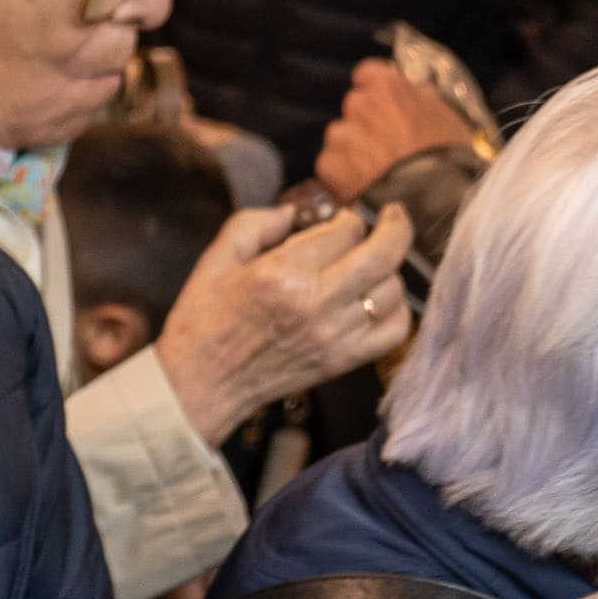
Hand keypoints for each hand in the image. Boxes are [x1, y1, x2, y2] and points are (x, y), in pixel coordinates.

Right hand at [148, 199, 418, 441]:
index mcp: (283, 272)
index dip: (346, 218)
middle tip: (391, 218)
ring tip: (374, 264)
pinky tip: (381, 301)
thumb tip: (292, 212)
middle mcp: (317, 302)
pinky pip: (395, 331)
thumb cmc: (202, 321)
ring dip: (389, 270)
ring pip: (393, 289)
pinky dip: (398, 311)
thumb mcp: (214, 260)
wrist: (199, 386)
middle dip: (395, 226)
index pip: (345, 230)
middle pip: (385, 253)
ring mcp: (335, 335)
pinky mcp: (343, 361)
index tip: (337, 221)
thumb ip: (252, 223)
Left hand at [312, 57, 473, 200]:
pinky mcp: (327, 165)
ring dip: (353, 149)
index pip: (368, 74)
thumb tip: (414, 91)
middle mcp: (357, 104)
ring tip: (378, 170)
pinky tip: (366, 185)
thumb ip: (422, 98)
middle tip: (388, 144)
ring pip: (341, 137)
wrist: (431, 201)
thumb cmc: (446, 157)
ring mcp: (339, 135)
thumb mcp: (446, 116)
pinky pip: (332, 166)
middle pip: (355, 107)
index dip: (377, 89)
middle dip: (367, 122)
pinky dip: (343, 174)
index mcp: (387, 86)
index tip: (386, 103)